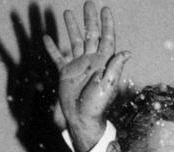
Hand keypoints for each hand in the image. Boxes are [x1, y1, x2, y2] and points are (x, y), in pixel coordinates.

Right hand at [44, 1, 129, 151]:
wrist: (82, 118)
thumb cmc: (97, 105)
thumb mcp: (108, 86)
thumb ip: (115, 68)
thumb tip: (127, 52)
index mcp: (103, 62)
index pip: (106, 38)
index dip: (106, 24)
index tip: (105, 9)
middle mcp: (92, 61)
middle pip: (91, 35)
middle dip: (90, 19)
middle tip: (88, 3)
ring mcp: (79, 65)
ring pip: (75, 41)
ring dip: (72, 27)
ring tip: (67, 13)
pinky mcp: (66, 73)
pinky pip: (58, 57)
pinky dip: (52, 48)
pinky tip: (46, 38)